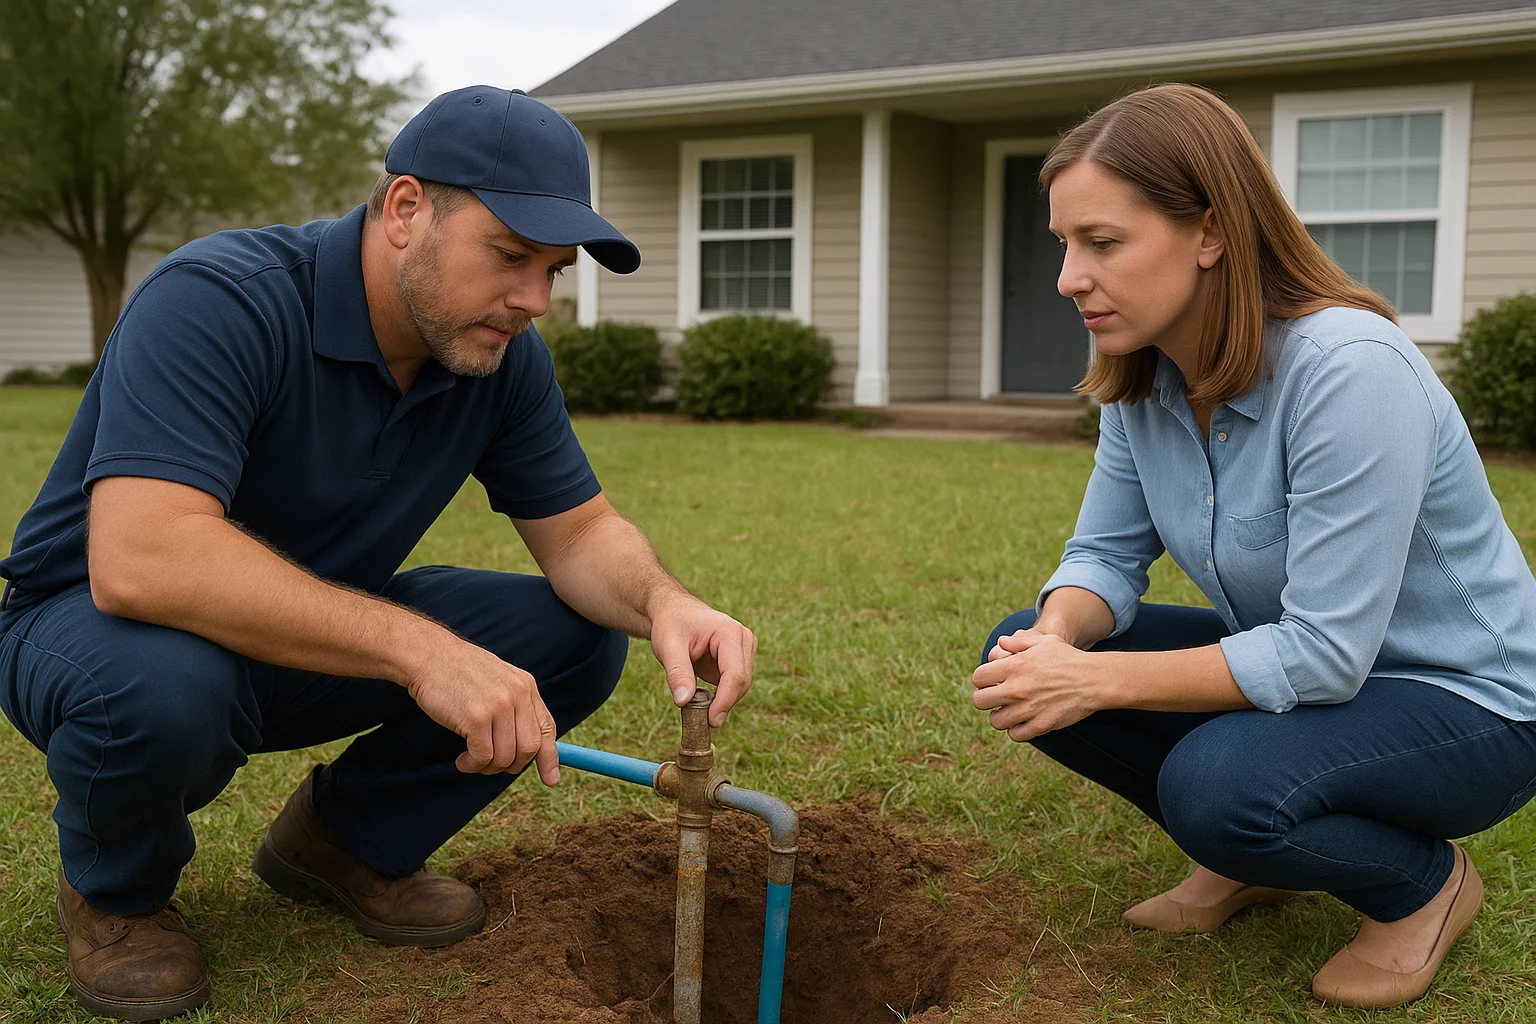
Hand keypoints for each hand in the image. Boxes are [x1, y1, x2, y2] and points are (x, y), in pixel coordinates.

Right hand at [404, 636, 560, 783]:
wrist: (428, 655)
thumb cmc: (457, 673)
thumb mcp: (497, 681)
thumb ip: (514, 707)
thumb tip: (527, 748)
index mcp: (525, 686)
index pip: (546, 728)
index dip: (549, 758)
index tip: (551, 779)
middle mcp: (517, 694)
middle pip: (529, 748)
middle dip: (512, 765)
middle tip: (491, 766)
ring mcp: (499, 705)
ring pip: (506, 757)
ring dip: (488, 767)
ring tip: (471, 760)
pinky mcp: (476, 718)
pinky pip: (483, 757)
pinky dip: (472, 765)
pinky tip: (462, 760)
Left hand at [649, 594, 756, 727]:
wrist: (674, 612)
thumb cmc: (671, 624)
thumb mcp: (667, 646)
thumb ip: (677, 673)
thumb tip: (683, 701)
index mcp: (730, 632)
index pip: (735, 674)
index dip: (725, 700)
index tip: (711, 721)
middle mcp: (743, 639)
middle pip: (741, 682)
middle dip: (723, 704)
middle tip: (701, 723)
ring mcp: (743, 650)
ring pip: (740, 686)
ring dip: (722, 701)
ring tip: (698, 710)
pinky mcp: (738, 660)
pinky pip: (734, 685)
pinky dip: (721, 697)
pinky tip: (704, 702)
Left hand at [971, 631, 1102, 741]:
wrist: (1094, 680)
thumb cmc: (1068, 658)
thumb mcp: (1044, 641)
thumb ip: (1018, 642)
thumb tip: (1000, 644)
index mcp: (1014, 666)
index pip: (978, 678)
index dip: (982, 681)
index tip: (991, 682)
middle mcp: (1017, 688)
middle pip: (980, 701)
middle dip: (985, 699)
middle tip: (996, 698)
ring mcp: (1028, 709)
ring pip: (995, 721)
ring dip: (1000, 716)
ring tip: (1010, 711)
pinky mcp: (1041, 725)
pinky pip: (1015, 735)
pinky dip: (1016, 730)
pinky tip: (1023, 722)